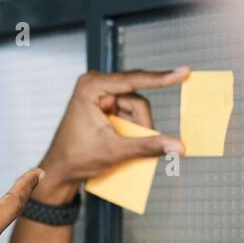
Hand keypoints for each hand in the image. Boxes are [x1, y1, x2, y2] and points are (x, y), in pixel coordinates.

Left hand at [35, 67, 190, 200]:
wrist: (59, 170)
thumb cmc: (77, 158)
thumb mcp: (116, 151)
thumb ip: (149, 146)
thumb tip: (178, 146)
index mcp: (92, 87)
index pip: (134, 80)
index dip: (162, 78)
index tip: (184, 71)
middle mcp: (95, 84)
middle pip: (137, 98)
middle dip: (141, 123)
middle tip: (135, 143)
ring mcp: (99, 94)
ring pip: (136, 107)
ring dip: (137, 128)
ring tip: (122, 145)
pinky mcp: (104, 104)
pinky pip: (129, 112)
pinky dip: (132, 128)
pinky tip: (123, 139)